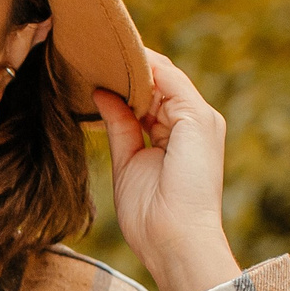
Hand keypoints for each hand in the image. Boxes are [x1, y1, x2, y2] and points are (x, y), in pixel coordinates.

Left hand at [92, 49, 241, 290]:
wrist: (173, 240)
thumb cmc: (150, 216)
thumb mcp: (127, 162)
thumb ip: (120, 127)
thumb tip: (100, 96)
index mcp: (179, 135)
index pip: (153, 96)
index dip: (126, 80)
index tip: (93, 67)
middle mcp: (195, 123)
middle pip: (159, 83)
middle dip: (127, 67)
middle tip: (89, 50)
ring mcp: (200, 120)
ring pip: (165, 78)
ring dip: (133, 63)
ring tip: (97, 49)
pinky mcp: (198, 120)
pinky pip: (170, 82)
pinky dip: (145, 69)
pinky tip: (118, 60)